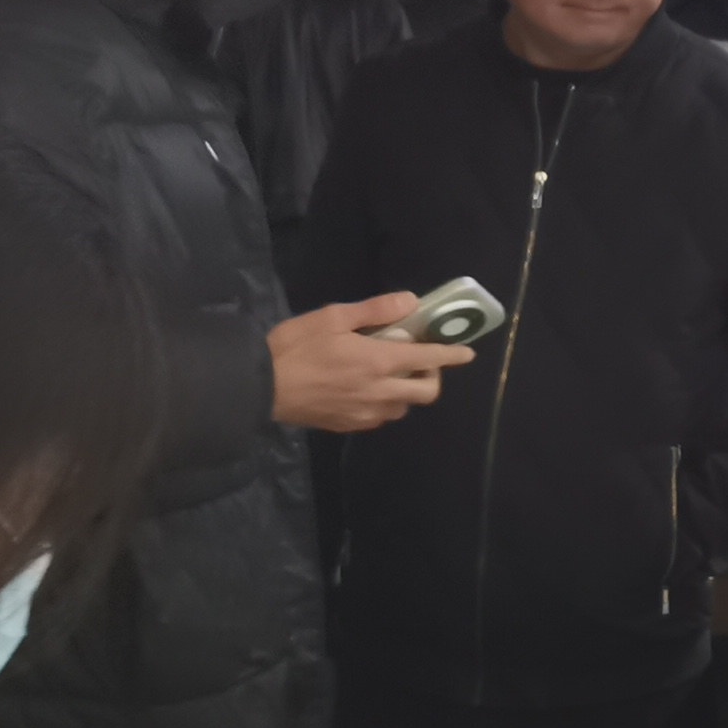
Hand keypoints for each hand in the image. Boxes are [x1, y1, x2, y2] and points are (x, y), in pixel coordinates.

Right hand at [268, 297, 470, 433]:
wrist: (260, 386)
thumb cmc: (296, 346)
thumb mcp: (333, 316)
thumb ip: (376, 310)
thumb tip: (411, 302)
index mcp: (379, 362)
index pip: (429, 359)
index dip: (452, 355)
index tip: (467, 353)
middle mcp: (380, 392)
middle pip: (426, 392)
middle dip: (433, 376)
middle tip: (419, 360)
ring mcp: (366, 413)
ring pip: (404, 407)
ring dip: (406, 390)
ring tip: (389, 373)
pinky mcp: (350, 426)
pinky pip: (381, 416)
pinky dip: (385, 403)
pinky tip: (367, 389)